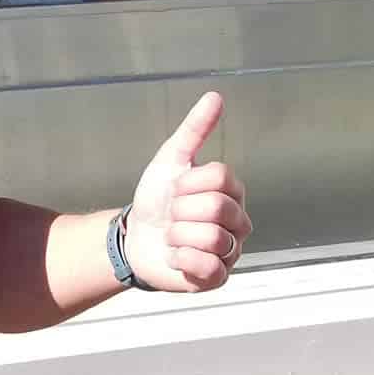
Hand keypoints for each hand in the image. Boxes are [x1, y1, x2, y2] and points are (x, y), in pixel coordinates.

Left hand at [122, 92, 251, 291]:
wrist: (135, 236)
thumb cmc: (157, 197)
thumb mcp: (171, 157)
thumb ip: (195, 128)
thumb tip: (215, 96)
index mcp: (230, 190)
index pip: (221, 176)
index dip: (188, 182)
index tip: (175, 187)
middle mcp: (238, 220)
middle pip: (217, 207)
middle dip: (181, 209)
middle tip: (172, 214)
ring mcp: (231, 251)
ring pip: (212, 238)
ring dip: (178, 234)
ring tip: (173, 235)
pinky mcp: (219, 277)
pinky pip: (208, 267)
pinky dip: (182, 258)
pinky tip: (175, 255)